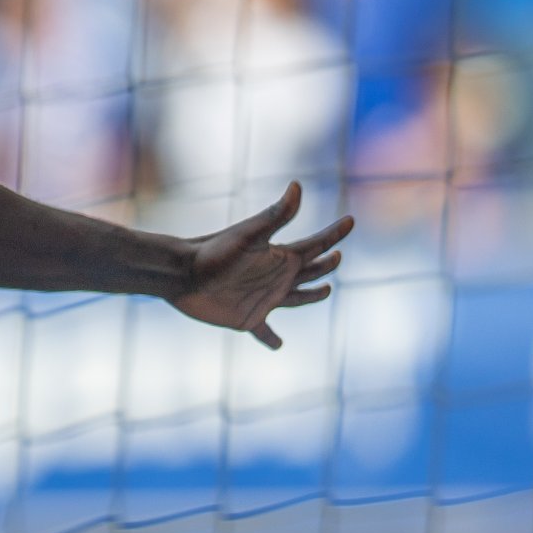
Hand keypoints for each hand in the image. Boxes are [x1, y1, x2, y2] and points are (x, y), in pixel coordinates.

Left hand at [170, 182, 353, 349]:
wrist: (182, 275)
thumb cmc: (214, 251)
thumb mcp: (249, 234)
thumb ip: (276, 215)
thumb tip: (297, 186)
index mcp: (280, 256)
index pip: (315, 246)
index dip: (334, 235)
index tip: (350, 221)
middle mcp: (276, 277)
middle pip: (310, 272)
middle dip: (325, 266)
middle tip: (336, 258)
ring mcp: (264, 299)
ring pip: (296, 299)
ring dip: (311, 296)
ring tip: (325, 292)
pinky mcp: (247, 319)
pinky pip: (263, 330)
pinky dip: (270, 338)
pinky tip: (278, 346)